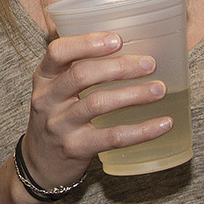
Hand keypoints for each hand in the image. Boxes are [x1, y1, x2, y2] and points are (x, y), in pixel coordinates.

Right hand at [21, 31, 173, 190]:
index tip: (118, 39)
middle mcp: (47, 99)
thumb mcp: (55, 90)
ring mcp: (59, 125)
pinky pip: (113, 137)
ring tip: (159, 89)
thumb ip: (79, 68)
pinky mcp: (75, 148)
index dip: (87, 42)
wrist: (40, 164)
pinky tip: (163, 124)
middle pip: (82, 75)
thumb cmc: (57, 117)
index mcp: (44, 78)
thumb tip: (128, 44)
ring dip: (133, 94)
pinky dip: (142, 130)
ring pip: (98, 103)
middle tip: (149, 64)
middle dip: (119, 67)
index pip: (58, 52)